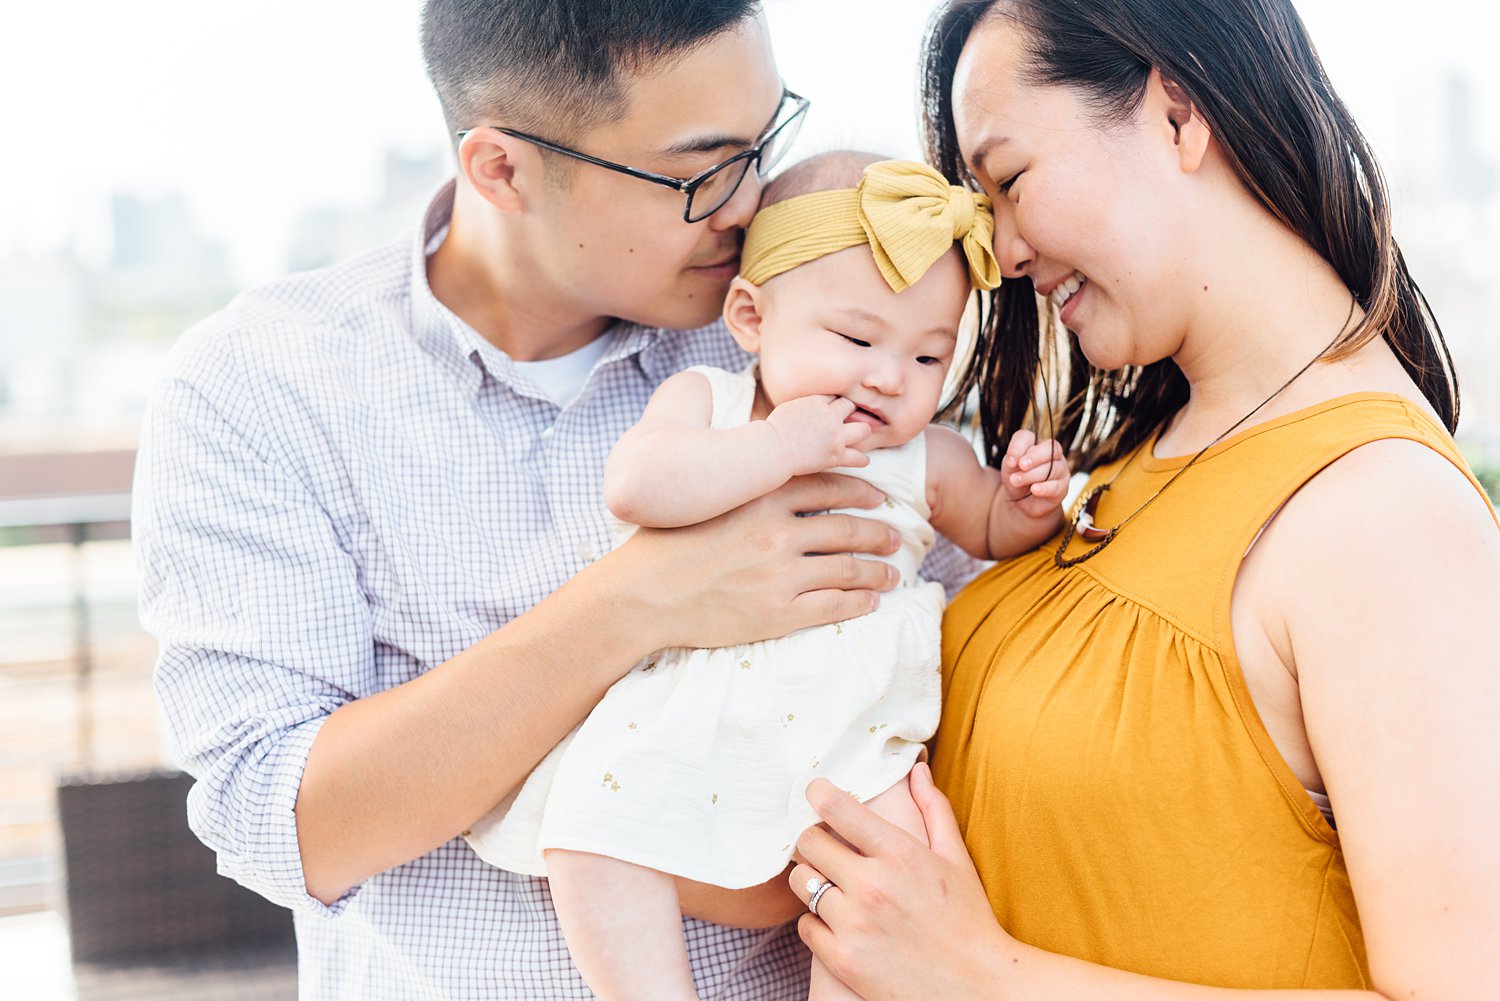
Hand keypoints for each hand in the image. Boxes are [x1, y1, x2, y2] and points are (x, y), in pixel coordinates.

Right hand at [617, 473, 900, 650]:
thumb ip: (748, 484)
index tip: (878, 497)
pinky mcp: (777, 613)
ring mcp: (780, 575)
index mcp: (761, 497)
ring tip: (892, 572)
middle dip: (879, 533)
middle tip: (895, 536)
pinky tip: (871, 600)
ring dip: (877, 570)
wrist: (641, 595)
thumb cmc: (666, 543)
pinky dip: (859, 602)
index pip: (828, 485)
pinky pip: (833, 606)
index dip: (860, 490)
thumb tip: (780, 474)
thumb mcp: (709, 497)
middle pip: (848, 528)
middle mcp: (777, 532)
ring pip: (848, 568)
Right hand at [767, 395, 872, 475]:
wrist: (772, 448)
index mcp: (816, 401)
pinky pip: (858, 457)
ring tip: (859, 435)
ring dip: (861, 432)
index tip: (833, 407)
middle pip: (850, 406)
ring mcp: (836, 436)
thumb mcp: (788, 407)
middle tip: (848, 418)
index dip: (834, 402)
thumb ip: (803, 405)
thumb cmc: (773, 430)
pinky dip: (861, 459)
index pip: (834, 396)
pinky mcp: (836, 455)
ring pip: (863, 429)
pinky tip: (862, 460)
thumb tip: (806, 407)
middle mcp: (830, 416)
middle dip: (849, 411)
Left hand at [787, 764, 1013, 1000]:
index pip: (837, 808)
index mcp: (900, 854)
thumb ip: (933, 809)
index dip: (819, 793)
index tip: (815, 792)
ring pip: (800, 883)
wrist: (976, 988)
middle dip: (814, 840)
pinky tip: (838, 922)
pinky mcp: (842, 959)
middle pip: (808, 843)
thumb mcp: (956, 860)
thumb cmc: (968, 920)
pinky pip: (804, 925)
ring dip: (811, 880)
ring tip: (831, 885)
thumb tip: (916, 770)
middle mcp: (872, 885)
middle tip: (825, 847)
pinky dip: (816, 922)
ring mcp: (854, 924)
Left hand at [1000, 431, 1069, 519]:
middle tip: (1021, 465)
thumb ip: (1012, 459)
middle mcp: (1052, 454)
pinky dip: (1044, 488)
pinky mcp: (1062, 488)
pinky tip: (1034, 489)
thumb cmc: (1016, 478)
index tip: (1009, 461)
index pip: (1027, 437)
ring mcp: (1060, 470)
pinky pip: (1056, 486)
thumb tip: (1015, 461)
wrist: (1020, 501)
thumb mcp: (1009, 467)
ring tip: (1016, 481)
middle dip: (1034, 457)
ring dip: (1031, 475)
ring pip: (1052, 468)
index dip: (1018, 447)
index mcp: (1035, 444)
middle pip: (1050, 449)